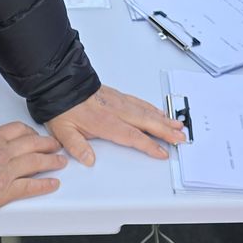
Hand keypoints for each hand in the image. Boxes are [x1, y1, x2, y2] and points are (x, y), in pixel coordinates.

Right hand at [0, 120, 66, 216]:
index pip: (16, 130)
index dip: (29, 131)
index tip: (34, 133)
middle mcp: (3, 152)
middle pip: (32, 144)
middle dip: (47, 144)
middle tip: (56, 145)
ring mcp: (7, 171)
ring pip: (36, 162)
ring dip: (51, 161)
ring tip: (61, 162)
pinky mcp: (7, 190)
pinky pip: (30, 186)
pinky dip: (44, 185)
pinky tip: (53, 183)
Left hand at [45, 84, 186, 165]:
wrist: (61, 83)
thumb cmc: (63, 107)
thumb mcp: (63, 131)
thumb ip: (77, 147)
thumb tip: (88, 160)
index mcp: (105, 122)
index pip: (132, 136)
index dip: (148, 145)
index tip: (162, 152)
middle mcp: (115, 111)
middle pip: (146, 122)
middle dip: (166, 131)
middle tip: (181, 138)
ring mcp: (118, 102)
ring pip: (146, 111)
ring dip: (163, 119)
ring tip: (178, 125)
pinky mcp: (117, 95)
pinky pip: (140, 102)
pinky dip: (153, 108)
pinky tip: (159, 112)